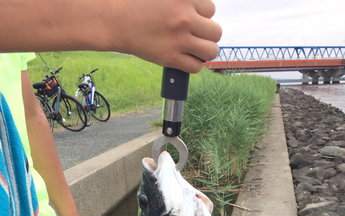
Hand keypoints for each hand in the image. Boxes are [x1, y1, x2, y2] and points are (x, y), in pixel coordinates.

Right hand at [107, 0, 221, 72]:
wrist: (116, 20)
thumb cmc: (137, 3)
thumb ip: (183, 1)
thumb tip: (202, 10)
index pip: (211, 9)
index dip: (202, 14)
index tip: (192, 17)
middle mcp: (185, 18)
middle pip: (216, 31)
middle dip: (207, 34)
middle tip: (195, 35)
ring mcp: (179, 40)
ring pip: (211, 51)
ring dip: (205, 51)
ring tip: (195, 49)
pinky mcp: (171, 58)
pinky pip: (196, 67)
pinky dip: (193, 65)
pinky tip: (185, 59)